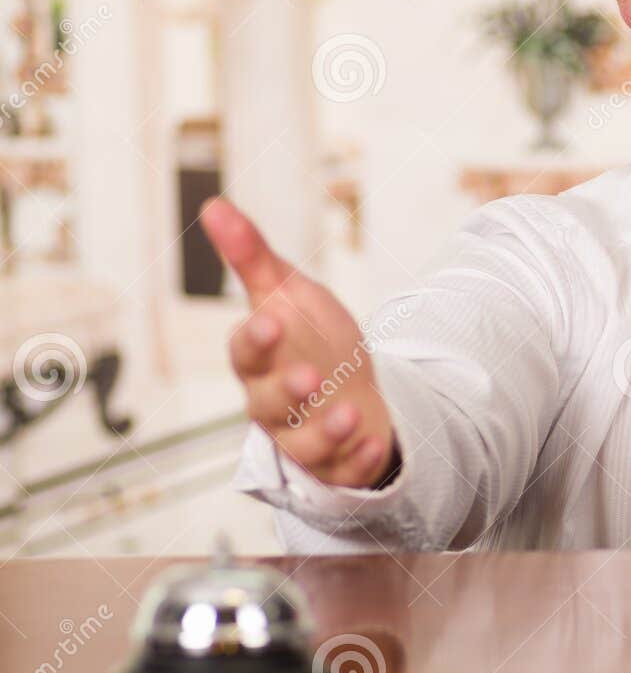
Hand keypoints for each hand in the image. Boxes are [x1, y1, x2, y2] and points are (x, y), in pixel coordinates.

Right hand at [200, 196, 396, 488]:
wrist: (350, 387)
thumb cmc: (309, 337)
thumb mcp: (288, 291)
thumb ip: (253, 255)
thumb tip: (214, 204)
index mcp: (260, 357)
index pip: (245, 351)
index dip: (255, 339)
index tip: (270, 321)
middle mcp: (273, 400)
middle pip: (267, 403)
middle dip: (287, 390)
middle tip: (309, 377)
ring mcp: (302, 435)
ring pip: (303, 443)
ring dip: (326, 431)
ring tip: (350, 414)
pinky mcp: (334, 460)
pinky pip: (343, 468)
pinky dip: (358, 459)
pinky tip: (374, 446)